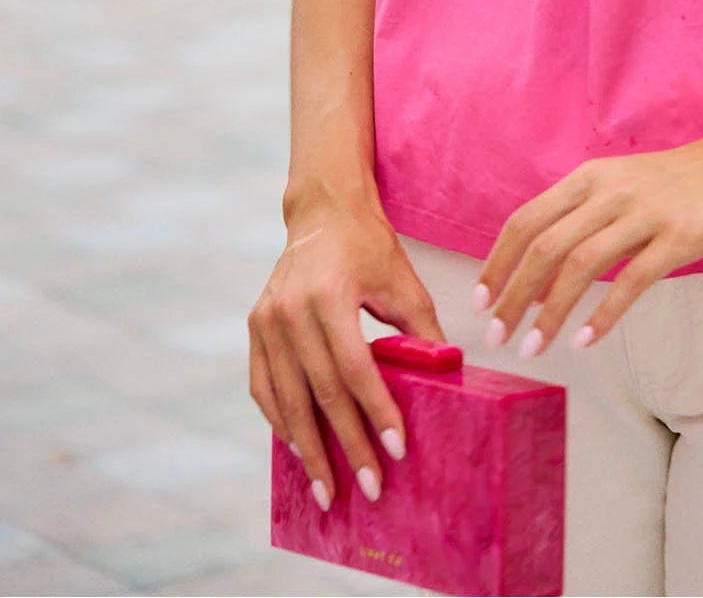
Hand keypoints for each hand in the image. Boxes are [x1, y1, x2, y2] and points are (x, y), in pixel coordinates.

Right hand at [249, 200, 446, 511]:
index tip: (396, 450)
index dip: (375, 412)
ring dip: (308, 449)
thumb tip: (448, 379)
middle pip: (319, 392)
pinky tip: (299, 449)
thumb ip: (421, 331)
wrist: (323, 212)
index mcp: (330, 294)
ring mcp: (267, 319)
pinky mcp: (255, 326)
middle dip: (345, 445)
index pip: (354, 367)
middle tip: (368, 487)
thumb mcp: (402, 282)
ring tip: (327, 490)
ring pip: (287, 399)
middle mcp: (290, 308)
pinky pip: (263, 387)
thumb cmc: (369, 247)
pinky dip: (280, 422)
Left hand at [474, 131, 702, 358]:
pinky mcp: (678, 237)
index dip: (498, 261)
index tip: (481, 298)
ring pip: (580, 266)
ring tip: (532, 348)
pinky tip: (585, 341)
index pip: (527, 219)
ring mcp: (644, 213)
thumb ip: (588, 213)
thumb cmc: (686, 179)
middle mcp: (610, 190)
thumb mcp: (625, 182)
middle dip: (513, 295)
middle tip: (496, 335)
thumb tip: (545, 264)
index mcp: (590, 176)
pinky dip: (603, 315)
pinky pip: (631, 281)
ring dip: (549, 311)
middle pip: (544, 246)